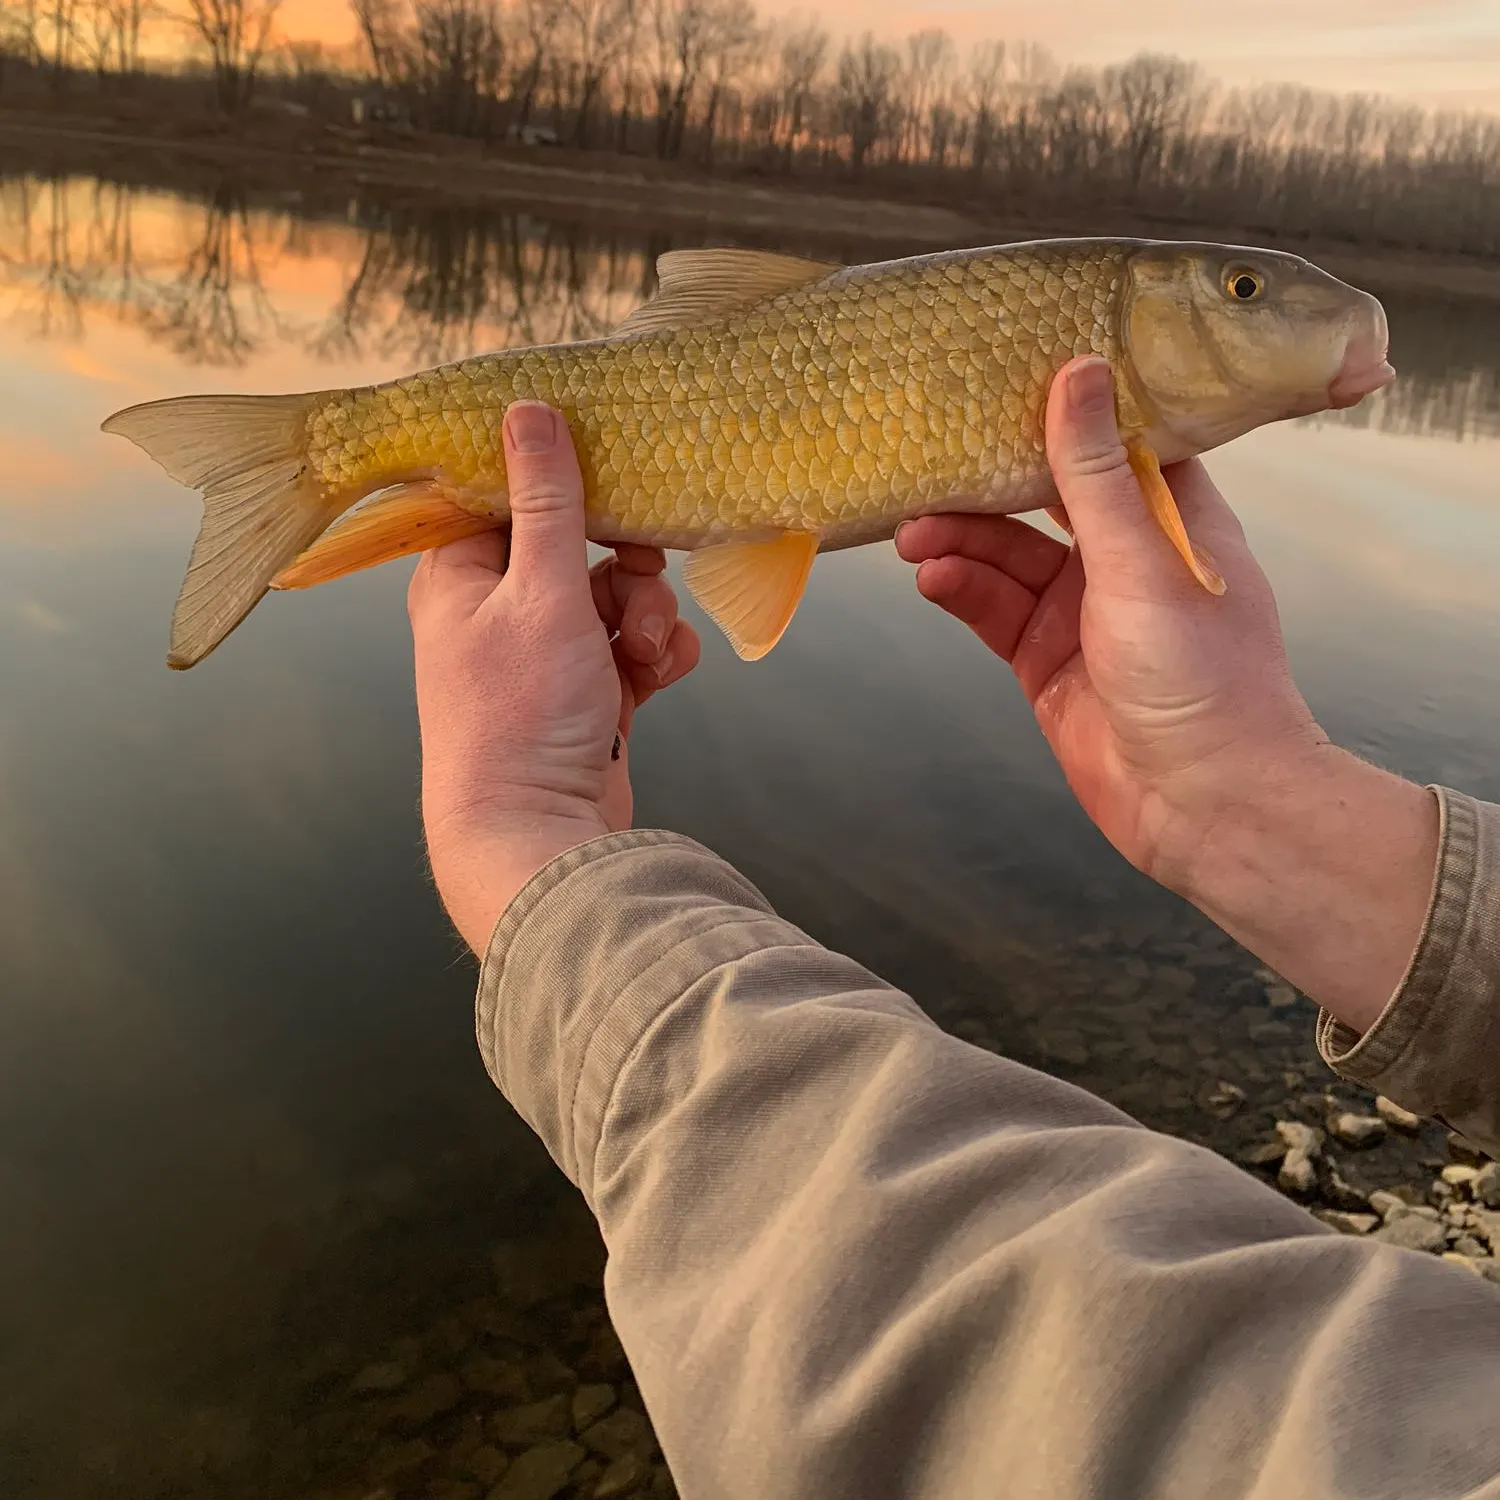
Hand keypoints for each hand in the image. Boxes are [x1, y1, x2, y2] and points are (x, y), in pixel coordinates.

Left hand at [409, 401, 699, 954]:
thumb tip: (528, 407)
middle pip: (575, 547)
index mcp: (459, 576)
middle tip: (644, 572)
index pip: (507, 495)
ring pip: (613, 600)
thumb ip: (545, 499)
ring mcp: (541, 659)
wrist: (537, 838)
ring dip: (648, 615)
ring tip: (652, 647)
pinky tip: (666, 674)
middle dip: (626, 565)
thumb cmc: (520, 714)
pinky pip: (629, 650)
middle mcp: (494, 613)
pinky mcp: (584, 697)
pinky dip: (654, 656)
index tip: (612, 476)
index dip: (563, 483)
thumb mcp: (541, 592)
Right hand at [898, 356, 1437, 1032]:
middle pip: (1042, 498)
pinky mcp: (1045, 661)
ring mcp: (1081, 612)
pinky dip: (961, 591)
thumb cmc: (1201, 676)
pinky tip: (932, 579)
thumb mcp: (1141, 561)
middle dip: (985, 484)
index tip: (1000, 374)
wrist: (1206, 806)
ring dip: (961, 542)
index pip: (1111, 441)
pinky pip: (993, 610)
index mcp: (1172, 519)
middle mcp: (1125, 558)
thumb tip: (1077, 370)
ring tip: (911, 534)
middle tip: (925, 467)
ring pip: (1006, 556)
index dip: (1059, 408)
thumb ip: (1094, 474)